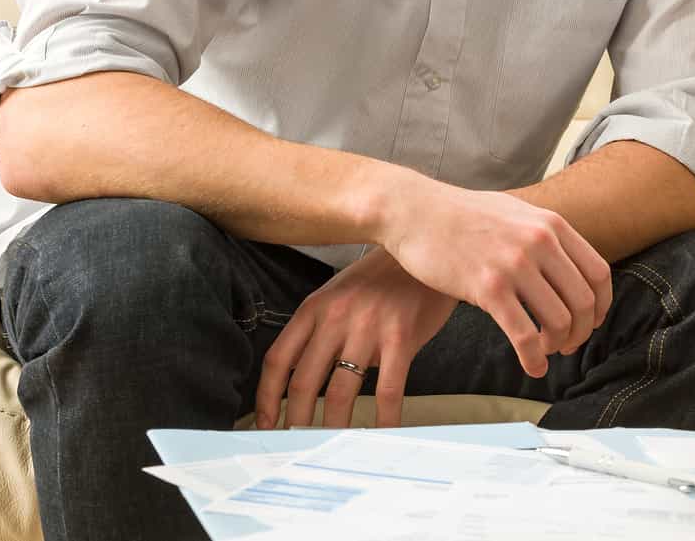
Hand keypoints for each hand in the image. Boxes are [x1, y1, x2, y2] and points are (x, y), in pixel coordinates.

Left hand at [255, 248, 456, 429]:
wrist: (428, 251)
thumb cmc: (384, 278)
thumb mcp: (341, 293)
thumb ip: (321, 329)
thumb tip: (303, 381)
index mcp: (314, 307)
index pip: (278, 360)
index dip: (267, 398)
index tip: (266, 424)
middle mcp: (336, 317)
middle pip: (304, 382)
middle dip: (297, 420)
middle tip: (298, 443)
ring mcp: (368, 327)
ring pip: (340, 391)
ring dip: (334, 425)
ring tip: (332, 444)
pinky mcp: (401, 337)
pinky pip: (387, 389)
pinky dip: (383, 418)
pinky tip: (382, 432)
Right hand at [371, 173, 612, 381]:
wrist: (414, 210)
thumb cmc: (462, 215)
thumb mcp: (516, 213)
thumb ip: (544, 234)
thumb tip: (567, 262)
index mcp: (551, 224)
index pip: (598, 273)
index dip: (602, 305)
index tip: (593, 321)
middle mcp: (540, 242)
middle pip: (584, 302)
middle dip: (582, 331)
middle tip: (569, 345)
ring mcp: (515, 264)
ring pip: (559, 321)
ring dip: (557, 345)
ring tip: (546, 352)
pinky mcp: (487, 287)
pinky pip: (524, 334)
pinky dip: (533, 358)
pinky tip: (532, 368)